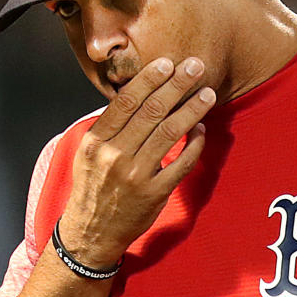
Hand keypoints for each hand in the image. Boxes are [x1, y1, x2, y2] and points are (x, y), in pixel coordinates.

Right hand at [59, 56, 215, 267]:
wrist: (91, 233)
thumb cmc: (93, 187)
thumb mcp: (89, 154)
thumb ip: (110, 128)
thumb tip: (138, 96)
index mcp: (96, 142)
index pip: (125, 102)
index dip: (148, 80)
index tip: (167, 63)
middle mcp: (115, 156)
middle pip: (151, 112)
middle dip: (177, 85)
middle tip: (195, 66)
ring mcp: (136, 176)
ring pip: (170, 133)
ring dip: (192, 109)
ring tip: (207, 93)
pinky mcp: (155, 193)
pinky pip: (182, 162)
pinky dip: (195, 143)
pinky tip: (202, 128)